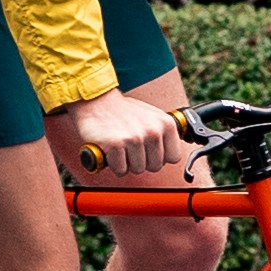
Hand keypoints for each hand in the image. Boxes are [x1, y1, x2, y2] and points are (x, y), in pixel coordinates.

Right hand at [50, 88, 182, 178]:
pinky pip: (120, 170)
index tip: (149, 150)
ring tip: (121, 147)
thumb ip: (164, 133)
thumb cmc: (123, 110)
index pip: (174, 157)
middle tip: (131, 147)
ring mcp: (134, 138)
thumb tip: (172, 153)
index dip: (159, 157)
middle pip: (155, 166)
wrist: (96, 100)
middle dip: (142, 161)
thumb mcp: (152, 116)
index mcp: (166, 124)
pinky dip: (114, 164)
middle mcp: (152, 131)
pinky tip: (111, 151)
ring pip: (137, 169)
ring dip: (127, 162)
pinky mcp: (116, 144)